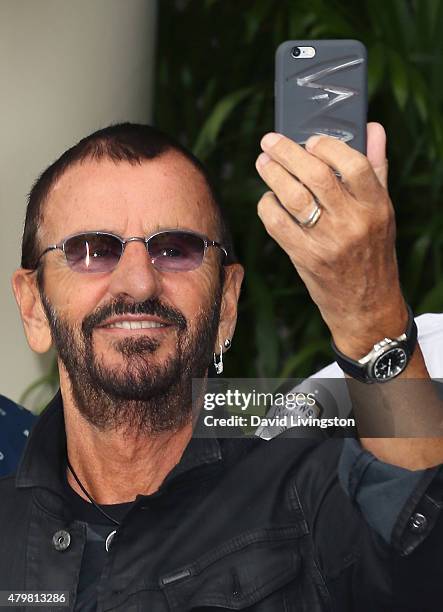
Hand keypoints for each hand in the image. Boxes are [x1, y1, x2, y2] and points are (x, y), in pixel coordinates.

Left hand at [255, 123, 407, 358]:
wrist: (366, 305)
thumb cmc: (372, 252)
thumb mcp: (382, 212)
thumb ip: (376, 168)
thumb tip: (373, 127)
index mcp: (377, 206)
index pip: (354, 164)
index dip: (328, 146)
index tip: (310, 140)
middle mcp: (354, 223)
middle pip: (316, 175)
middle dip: (287, 153)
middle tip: (270, 142)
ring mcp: (328, 242)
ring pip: (293, 197)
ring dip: (272, 175)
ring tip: (263, 163)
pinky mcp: (306, 258)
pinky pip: (277, 224)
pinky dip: (268, 206)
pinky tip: (268, 199)